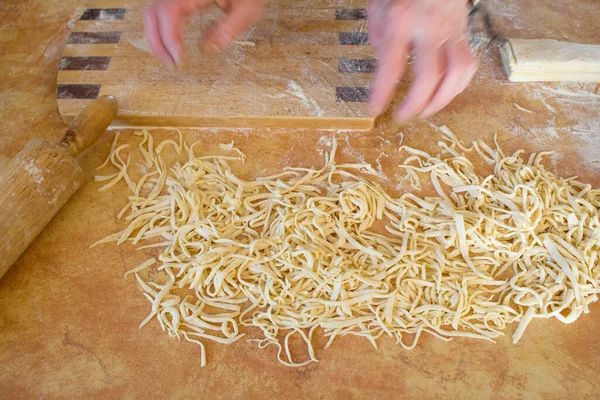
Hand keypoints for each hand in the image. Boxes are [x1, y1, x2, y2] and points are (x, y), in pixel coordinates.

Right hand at [143, 0, 261, 67]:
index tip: (179, 59)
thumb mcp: (246, 10)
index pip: (168, 13)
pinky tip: (174, 44)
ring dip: (157, 38)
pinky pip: (160, 12)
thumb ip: (228, 29)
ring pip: (151, 13)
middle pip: (152, 13)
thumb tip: (207, 50)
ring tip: (171, 59)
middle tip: (172, 65)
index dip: (169, 38)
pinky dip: (162, 30)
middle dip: (158, 43)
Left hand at [367, 0, 477, 121]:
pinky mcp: (464, 32)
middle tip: (403, 116)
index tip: (373, 109)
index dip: (382, 92)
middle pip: (429, 75)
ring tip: (426, 111)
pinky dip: (458, 85)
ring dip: (442, 99)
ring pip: (457, 73)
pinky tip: (445, 93)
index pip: (391, 64)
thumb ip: (376, 32)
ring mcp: (450, 30)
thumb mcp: (379, 4)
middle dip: (415, 103)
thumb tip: (382, 63)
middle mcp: (428, 27)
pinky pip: (468, 64)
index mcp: (401, 20)